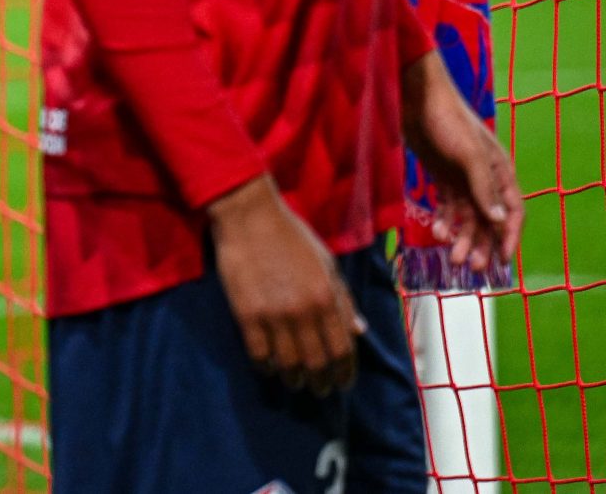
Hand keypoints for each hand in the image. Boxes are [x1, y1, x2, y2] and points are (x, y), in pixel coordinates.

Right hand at [206, 175, 362, 392]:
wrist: (250, 216)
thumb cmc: (292, 236)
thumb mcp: (327, 263)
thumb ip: (344, 299)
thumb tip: (359, 331)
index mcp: (328, 298)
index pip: (343, 350)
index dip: (345, 372)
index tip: (343, 382)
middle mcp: (304, 312)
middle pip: (317, 363)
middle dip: (320, 382)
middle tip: (319, 389)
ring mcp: (274, 314)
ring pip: (288, 363)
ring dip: (293, 378)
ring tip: (294, 381)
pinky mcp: (247, 313)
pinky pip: (258, 352)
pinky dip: (266, 365)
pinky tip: (268, 367)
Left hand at [404, 53, 523, 280]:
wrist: (413, 96)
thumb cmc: (446, 119)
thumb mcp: (468, 154)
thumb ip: (483, 187)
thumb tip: (499, 220)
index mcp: (500, 172)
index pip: (512, 212)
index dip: (508, 238)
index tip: (502, 262)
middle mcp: (484, 177)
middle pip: (488, 219)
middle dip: (481, 244)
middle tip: (469, 267)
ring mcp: (462, 176)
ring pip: (467, 216)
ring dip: (461, 236)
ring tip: (450, 256)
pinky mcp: (441, 174)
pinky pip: (448, 205)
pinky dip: (444, 220)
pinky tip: (436, 232)